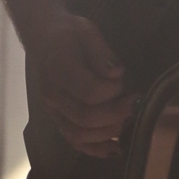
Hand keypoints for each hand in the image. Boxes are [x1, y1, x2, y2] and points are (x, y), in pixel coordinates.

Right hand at [33, 10, 136, 158]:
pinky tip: (114, 149)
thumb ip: (101, 51)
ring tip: (128, 123)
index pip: (88, 92)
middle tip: (136, 105)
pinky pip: (72, 140)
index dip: (112, 92)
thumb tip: (117, 74)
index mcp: (59, 69)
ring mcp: (52, 110)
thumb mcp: (86, 29)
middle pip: (84, 118)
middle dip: (115, 115)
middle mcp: (53, 95)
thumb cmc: (67, 32)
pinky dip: (94, 149)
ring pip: (78, 134)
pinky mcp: (56, 118)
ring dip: (107, 134)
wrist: (42, 37)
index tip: (125, 82)